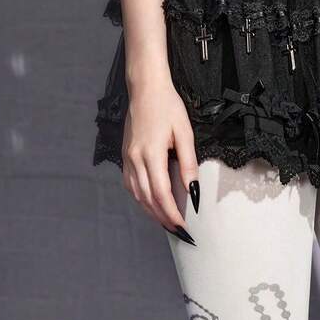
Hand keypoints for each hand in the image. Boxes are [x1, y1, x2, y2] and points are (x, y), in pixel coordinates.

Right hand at [122, 76, 198, 241]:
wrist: (145, 87)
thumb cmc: (167, 106)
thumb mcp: (185, 134)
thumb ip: (189, 164)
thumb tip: (193, 190)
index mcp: (151, 153)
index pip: (161, 194)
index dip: (172, 214)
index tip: (183, 227)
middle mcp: (135, 158)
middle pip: (148, 199)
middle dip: (163, 218)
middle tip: (178, 232)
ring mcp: (128, 158)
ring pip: (137, 195)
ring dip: (152, 212)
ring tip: (167, 223)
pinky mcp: (125, 156)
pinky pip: (131, 185)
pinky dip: (142, 199)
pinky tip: (151, 205)